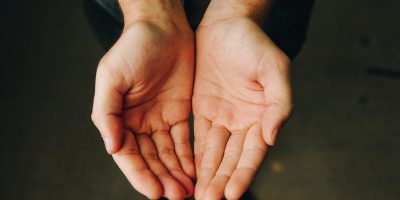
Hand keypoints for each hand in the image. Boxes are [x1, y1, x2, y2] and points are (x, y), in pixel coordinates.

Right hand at [91, 1, 194, 198]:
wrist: (163, 28)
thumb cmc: (133, 48)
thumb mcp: (112, 77)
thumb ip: (107, 113)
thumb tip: (111, 147)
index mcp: (119, 118)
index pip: (128, 155)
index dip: (140, 175)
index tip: (155, 192)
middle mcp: (138, 123)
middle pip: (150, 159)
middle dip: (163, 178)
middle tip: (178, 195)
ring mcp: (160, 120)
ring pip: (167, 154)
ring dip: (177, 172)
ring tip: (188, 190)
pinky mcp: (179, 113)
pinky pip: (184, 140)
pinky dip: (188, 157)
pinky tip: (195, 171)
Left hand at [193, 17, 291, 198]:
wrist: (226, 25)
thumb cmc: (254, 43)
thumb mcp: (274, 67)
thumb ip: (280, 102)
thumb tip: (272, 135)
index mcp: (264, 115)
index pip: (254, 152)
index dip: (244, 174)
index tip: (232, 194)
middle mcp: (244, 122)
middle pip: (233, 158)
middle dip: (222, 180)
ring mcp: (224, 118)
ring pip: (215, 153)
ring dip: (208, 175)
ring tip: (200, 195)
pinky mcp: (204, 111)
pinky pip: (199, 139)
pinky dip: (195, 157)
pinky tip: (190, 174)